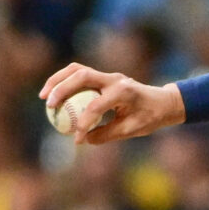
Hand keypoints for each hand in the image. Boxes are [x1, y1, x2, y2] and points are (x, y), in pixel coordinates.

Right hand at [40, 63, 185, 144]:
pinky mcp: (104, 77)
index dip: (83, 123)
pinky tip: (54, 94)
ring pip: (78, 70)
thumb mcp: (132, 130)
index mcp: (124, 92)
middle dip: (62, 89)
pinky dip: (65, 82)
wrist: (164, 102)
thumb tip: (84, 139)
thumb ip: (107, 134)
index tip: (77, 139)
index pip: (96, 106)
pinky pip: (80, 75)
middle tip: (49, 106)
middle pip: (82, 76)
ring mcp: (109, 76)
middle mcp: (115, 79)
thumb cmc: (151, 117)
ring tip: (44, 97)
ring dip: (58, 80)